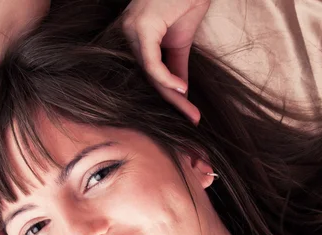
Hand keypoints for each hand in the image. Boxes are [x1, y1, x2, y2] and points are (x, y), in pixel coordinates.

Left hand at [122, 0, 210, 122]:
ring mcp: (132, 32)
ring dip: (172, 96)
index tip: (189, 115)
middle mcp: (129, 38)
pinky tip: (180, 89)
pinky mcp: (141, 27)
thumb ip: (177, 66)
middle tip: (191, 120)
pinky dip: (166, 78)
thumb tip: (180, 93)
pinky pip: (151, 61)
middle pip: (149, 79)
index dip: (170, 97)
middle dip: (172, 102)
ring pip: (150, 74)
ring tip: (189, 112)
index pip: (151, 76)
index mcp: (137, 42)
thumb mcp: (181, 41)